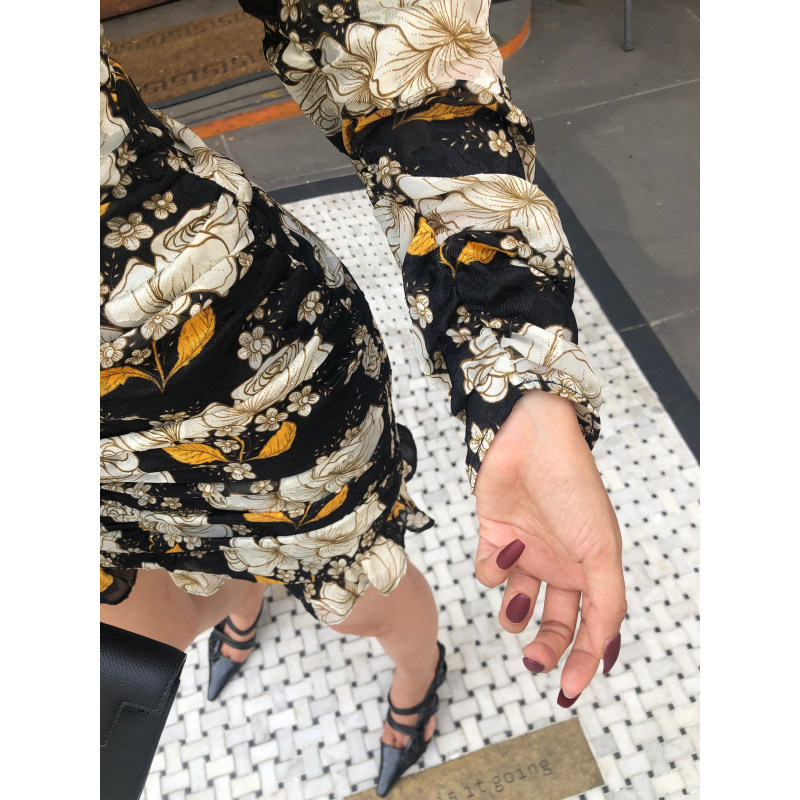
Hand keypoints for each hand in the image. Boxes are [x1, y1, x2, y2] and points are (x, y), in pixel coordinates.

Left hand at [473, 389, 625, 704]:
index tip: (569, 692)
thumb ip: (606, 602)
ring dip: (513, 613)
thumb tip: (604, 652)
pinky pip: (489, 571)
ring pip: (515, 604)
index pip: (590, 629)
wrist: (531, 440)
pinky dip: (494, 567)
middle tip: (533, 662)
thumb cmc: (573, 489)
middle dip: (544, 647)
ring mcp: (526, 552)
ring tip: (516, 602)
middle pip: (553, 625)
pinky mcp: (495, 536)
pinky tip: (505, 545)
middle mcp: (558, 565)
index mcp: (590, 570)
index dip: (582, 663)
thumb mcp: (600, 550)